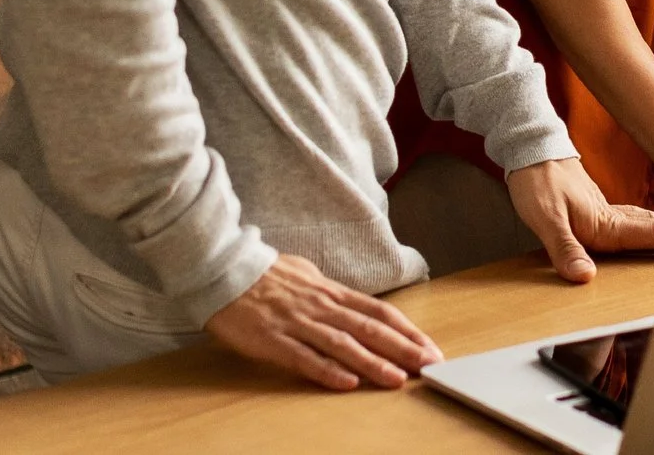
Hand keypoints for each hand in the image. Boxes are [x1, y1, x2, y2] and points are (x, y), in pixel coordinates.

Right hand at [202, 252, 443, 391]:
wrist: (223, 269)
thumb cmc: (264, 275)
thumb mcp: (306, 276)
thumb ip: (329, 293)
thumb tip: (349, 303)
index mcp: (331, 293)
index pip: (379, 312)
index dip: (408, 331)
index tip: (430, 348)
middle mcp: (321, 307)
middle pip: (370, 329)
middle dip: (403, 349)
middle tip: (430, 366)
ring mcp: (298, 323)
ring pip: (343, 344)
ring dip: (373, 363)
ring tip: (397, 380)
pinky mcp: (273, 339)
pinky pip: (304, 357)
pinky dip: (327, 371)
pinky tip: (347, 383)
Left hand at [506, 156, 653, 282]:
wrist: (531, 153)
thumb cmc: (537, 182)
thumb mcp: (545, 219)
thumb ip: (565, 248)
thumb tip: (585, 277)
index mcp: (606, 222)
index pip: (649, 234)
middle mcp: (613, 218)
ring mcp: (608, 214)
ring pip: (649, 224)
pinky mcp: (600, 213)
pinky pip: (636, 224)